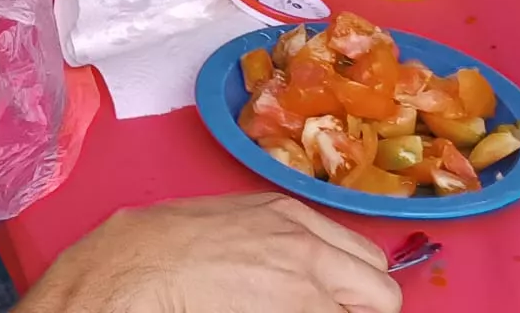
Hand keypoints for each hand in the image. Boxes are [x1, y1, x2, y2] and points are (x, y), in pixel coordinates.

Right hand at [23, 192, 399, 312]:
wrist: (136, 267)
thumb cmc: (167, 247)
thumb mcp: (233, 224)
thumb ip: (281, 242)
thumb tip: (312, 277)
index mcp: (292, 216)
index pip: (366, 259)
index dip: (354, 289)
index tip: (337, 303)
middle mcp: (309, 246)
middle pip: (383, 290)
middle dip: (362, 308)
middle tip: (325, 311)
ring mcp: (306, 288)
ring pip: (374, 307)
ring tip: (301, 312)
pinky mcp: (297, 312)